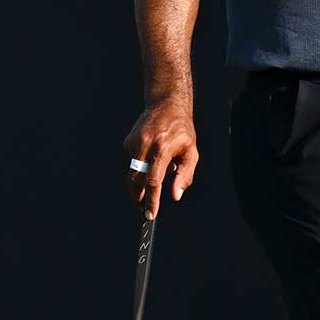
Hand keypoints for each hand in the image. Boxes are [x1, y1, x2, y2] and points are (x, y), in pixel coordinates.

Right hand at [122, 101, 197, 219]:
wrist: (166, 104)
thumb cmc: (182, 130)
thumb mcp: (191, 152)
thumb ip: (184, 176)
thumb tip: (175, 195)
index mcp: (163, 149)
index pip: (154, 181)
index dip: (151, 200)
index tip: (149, 214)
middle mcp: (146, 145)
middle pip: (136, 180)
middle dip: (138, 197)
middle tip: (143, 207)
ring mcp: (134, 142)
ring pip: (134, 171)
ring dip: (143, 178)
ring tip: (159, 167)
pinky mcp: (128, 141)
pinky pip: (133, 161)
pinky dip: (141, 164)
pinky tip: (152, 153)